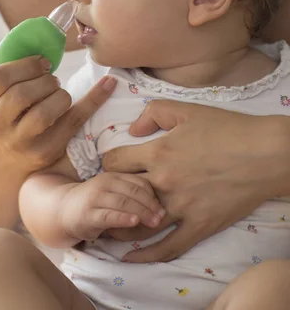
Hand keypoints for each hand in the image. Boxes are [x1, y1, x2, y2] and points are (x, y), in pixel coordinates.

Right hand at [0, 56, 116, 171]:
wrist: (9, 156)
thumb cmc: (13, 108)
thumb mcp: (3, 91)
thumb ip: (19, 67)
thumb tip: (57, 23)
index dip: (25, 65)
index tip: (44, 63)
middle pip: (21, 95)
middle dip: (44, 81)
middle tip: (52, 80)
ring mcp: (21, 141)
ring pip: (44, 114)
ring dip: (60, 95)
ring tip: (59, 93)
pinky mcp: (45, 151)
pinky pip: (74, 122)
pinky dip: (94, 99)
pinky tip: (109, 84)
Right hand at [60, 172, 164, 241]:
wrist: (65, 210)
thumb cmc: (96, 202)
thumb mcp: (115, 192)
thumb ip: (132, 193)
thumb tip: (161, 204)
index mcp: (114, 175)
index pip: (139, 181)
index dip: (154, 194)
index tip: (165, 206)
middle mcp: (105, 182)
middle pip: (133, 191)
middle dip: (151, 204)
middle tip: (163, 216)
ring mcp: (95, 198)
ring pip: (122, 201)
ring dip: (141, 211)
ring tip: (154, 221)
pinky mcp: (88, 214)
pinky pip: (107, 215)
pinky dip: (122, 218)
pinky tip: (134, 222)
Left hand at [103, 100, 282, 262]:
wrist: (264, 153)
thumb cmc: (226, 128)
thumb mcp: (186, 110)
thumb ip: (154, 114)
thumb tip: (132, 129)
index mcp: (158, 152)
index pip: (116, 162)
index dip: (108, 164)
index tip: (110, 167)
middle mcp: (164, 182)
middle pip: (122, 194)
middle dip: (109, 197)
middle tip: (102, 200)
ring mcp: (181, 207)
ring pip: (139, 224)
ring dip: (120, 227)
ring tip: (108, 228)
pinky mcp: (199, 226)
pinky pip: (169, 247)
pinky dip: (148, 255)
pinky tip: (132, 258)